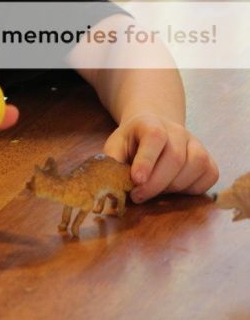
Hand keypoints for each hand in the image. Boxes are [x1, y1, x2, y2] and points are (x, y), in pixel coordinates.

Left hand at [103, 113, 218, 202]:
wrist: (153, 133)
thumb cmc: (132, 144)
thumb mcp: (116, 147)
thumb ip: (112, 163)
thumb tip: (109, 185)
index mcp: (151, 123)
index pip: (154, 137)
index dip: (147, 160)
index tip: (137, 180)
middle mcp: (177, 131)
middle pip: (176, 156)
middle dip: (156, 183)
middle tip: (138, 196)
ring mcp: (195, 144)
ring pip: (195, 165)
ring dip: (174, 187)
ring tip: (156, 191)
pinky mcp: (208, 160)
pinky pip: (209, 175)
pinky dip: (194, 188)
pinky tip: (176, 190)